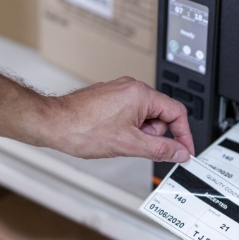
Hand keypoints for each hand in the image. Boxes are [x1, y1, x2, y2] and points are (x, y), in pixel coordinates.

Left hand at [42, 77, 193, 161]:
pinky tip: (111, 134)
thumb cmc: (82, 129)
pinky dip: (127, 127)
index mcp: (141, 94)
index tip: (185, 150)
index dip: (184, 134)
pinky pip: (130, 113)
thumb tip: (180, 152)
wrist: (53, 124)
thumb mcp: (129, 144)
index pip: (177, 112)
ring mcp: (119, 91)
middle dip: (153, 134)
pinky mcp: (109, 97)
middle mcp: (132, 87)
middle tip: (136, 144)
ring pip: (144, 115)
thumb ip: (161, 149)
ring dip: (139, 132)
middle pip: (160, 114)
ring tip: (118, 139)